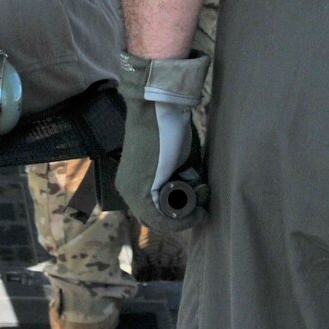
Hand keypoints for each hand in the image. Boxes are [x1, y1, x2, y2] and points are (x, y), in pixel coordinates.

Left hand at [114, 50, 209, 233]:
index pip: (153, 213)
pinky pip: (162, 218)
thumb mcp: (176, 162)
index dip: (178, 216)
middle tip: (202, 206)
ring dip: (185, 217)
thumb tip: (196, 200)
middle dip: (182, 217)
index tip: (198, 207)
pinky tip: (198, 212)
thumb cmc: (170, 129)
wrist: (159, 108)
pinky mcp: (141, 191)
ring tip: (201, 203)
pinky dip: (182, 219)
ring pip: (160, 221)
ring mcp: (131, 192)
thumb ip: (181, 181)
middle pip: (157, 220)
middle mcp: (127, 190)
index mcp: (132, 182)